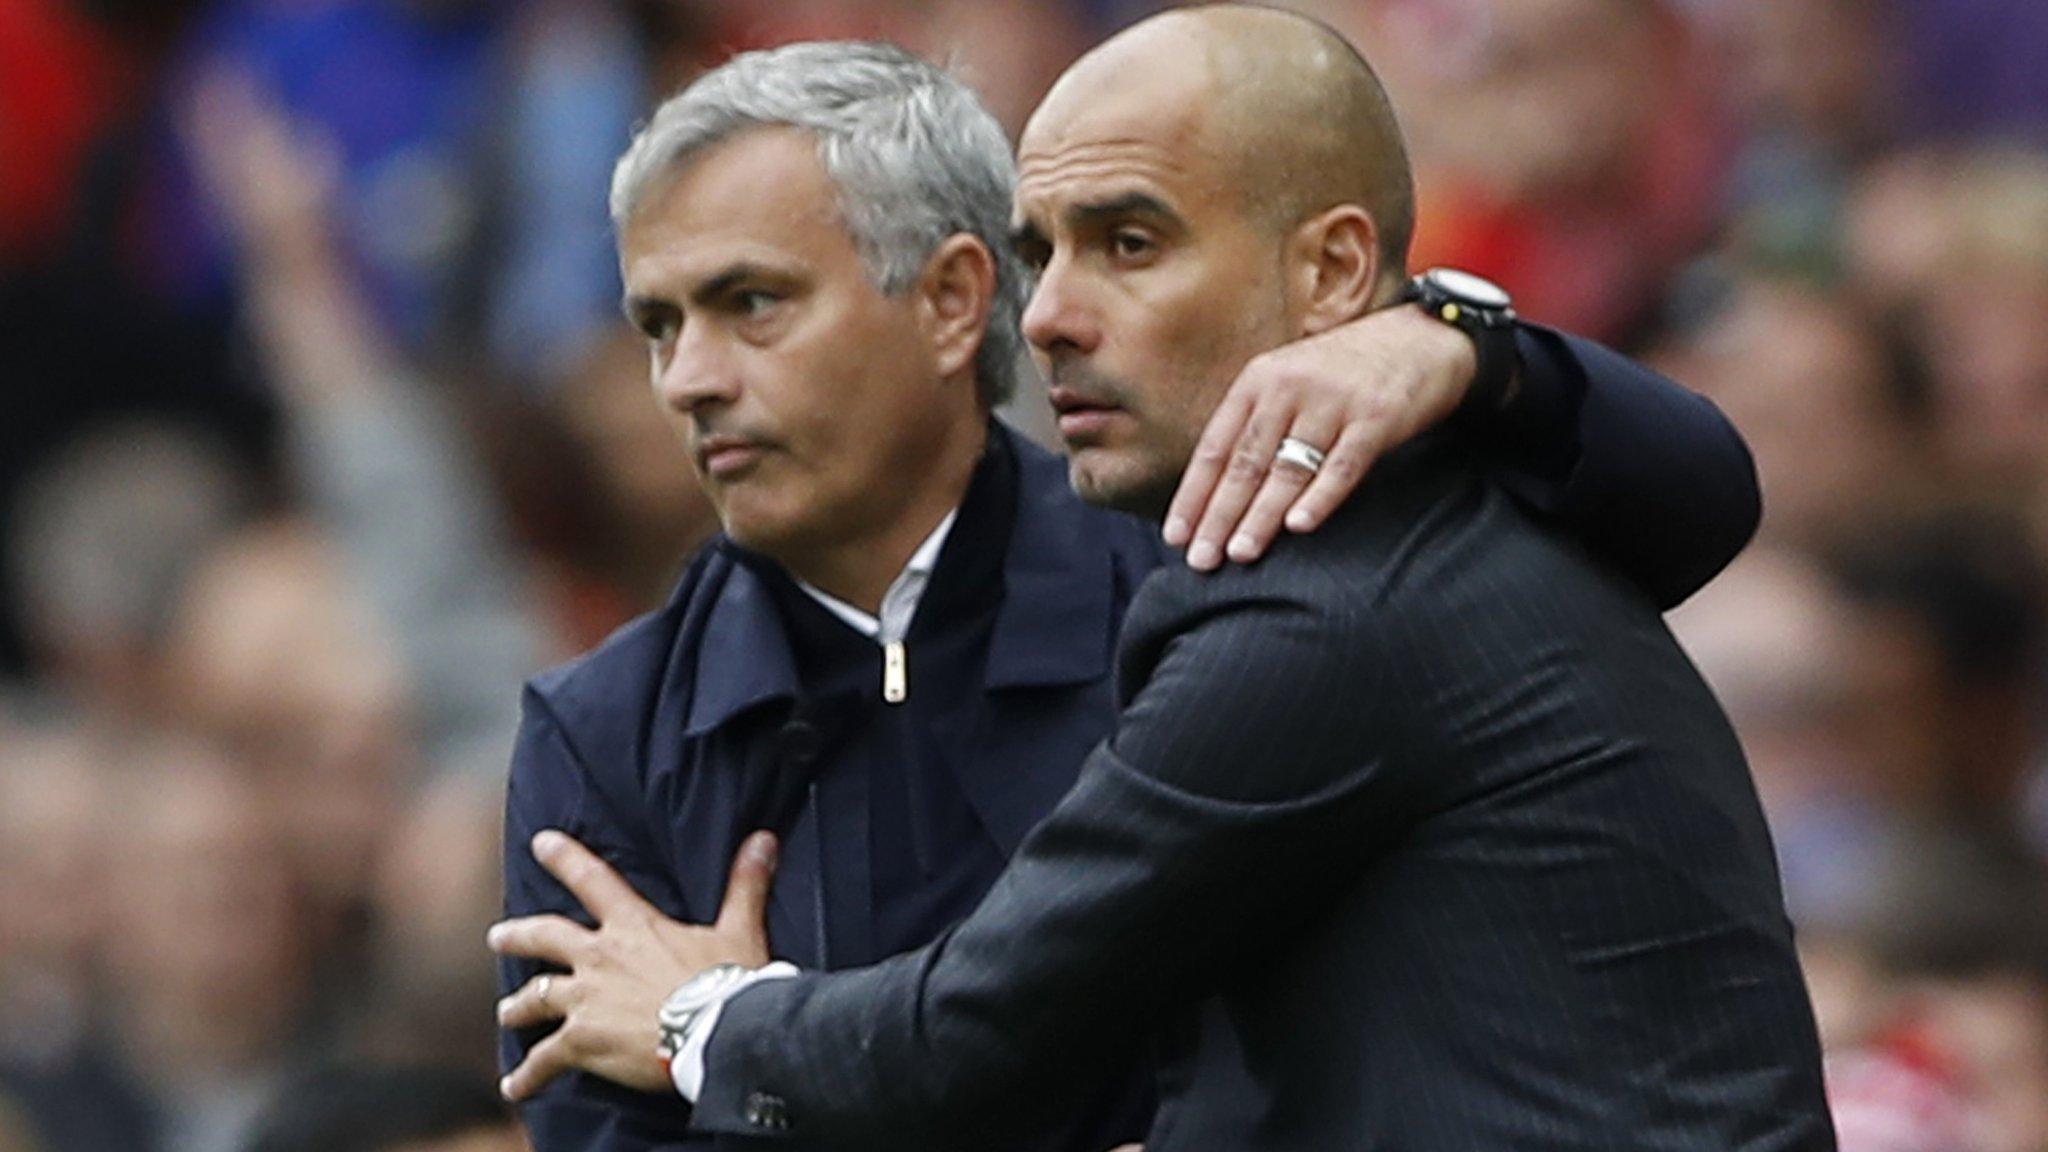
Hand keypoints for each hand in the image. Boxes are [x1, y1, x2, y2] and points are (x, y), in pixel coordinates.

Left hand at [488, 829, 777, 1101]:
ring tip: (507, 1012)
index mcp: (632, 926)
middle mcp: (598, 957)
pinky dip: (527, 1074)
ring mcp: (585, 1000)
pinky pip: (543, 1060)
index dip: (564, 857)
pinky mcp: (581, 1042)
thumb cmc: (728, 982)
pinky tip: (513, 1087)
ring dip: (519, 1005)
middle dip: (518, 936)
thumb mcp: (739, 928)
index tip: (540, 842)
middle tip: (498, 936)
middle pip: (544, 938)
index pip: (592, 879)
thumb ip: (745, 884)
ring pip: (536, 995)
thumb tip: (764, 839)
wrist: (716, 1032)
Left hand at [1164, 304, 1475, 569]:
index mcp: (1258, 381)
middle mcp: (1290, 388)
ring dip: (1261, 516)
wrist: (1421, 337)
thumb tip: (1215, 492)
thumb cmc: (1344, 373)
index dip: (1193, 494)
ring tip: (1240, 553)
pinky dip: (1320, 497)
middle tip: (1200, 559)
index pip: (1215, 447)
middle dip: (1219, 515)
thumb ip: (1256, 426)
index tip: (1175, 536)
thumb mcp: (1289, 381)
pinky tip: (1299, 527)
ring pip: (1288, 469)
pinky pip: (1343, 465)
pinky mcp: (1376, 418)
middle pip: (1246, 463)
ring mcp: (1333, 402)